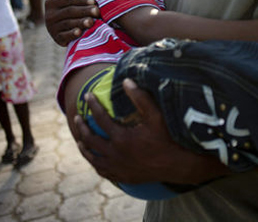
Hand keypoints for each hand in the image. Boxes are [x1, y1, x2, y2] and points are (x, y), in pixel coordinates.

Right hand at [45, 0, 99, 45]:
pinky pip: (64, 36)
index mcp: (53, 1)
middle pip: (70, 12)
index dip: (82, 0)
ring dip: (81, 23)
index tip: (94, 1)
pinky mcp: (57, 38)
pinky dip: (72, 35)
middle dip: (84, 11)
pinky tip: (80, 33)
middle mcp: (50, 14)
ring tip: (93, 22)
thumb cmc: (67, 4)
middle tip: (98, 11)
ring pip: (68, 24)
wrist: (62, 26)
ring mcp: (52, 27)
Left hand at [75, 79, 227, 184]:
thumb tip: (126, 80)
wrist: (179, 165)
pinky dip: (95, 163)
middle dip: (82, 126)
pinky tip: (95, 158)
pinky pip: (102, 171)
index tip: (87, 95)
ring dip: (84, 147)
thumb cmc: (169, 138)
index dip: (92, 105)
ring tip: (80, 139)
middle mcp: (115, 155)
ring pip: (93, 158)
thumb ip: (140, 97)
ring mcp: (118, 168)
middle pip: (91, 139)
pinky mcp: (123, 177)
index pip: (100, 118)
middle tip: (77, 117)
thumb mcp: (156, 115)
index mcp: (121, 138)